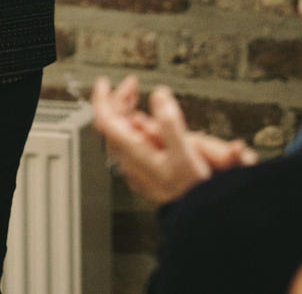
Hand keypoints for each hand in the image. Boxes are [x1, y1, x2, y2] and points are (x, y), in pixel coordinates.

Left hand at [89, 75, 254, 204]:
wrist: (199, 218)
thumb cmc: (192, 191)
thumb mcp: (185, 153)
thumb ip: (170, 123)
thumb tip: (159, 96)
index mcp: (134, 152)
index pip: (105, 120)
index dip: (102, 98)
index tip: (105, 82)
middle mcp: (130, 160)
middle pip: (113, 123)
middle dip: (120, 99)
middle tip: (132, 84)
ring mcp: (137, 166)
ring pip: (122, 133)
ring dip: (128, 110)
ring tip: (139, 98)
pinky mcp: (145, 171)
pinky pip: (134, 143)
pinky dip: (137, 126)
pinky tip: (147, 122)